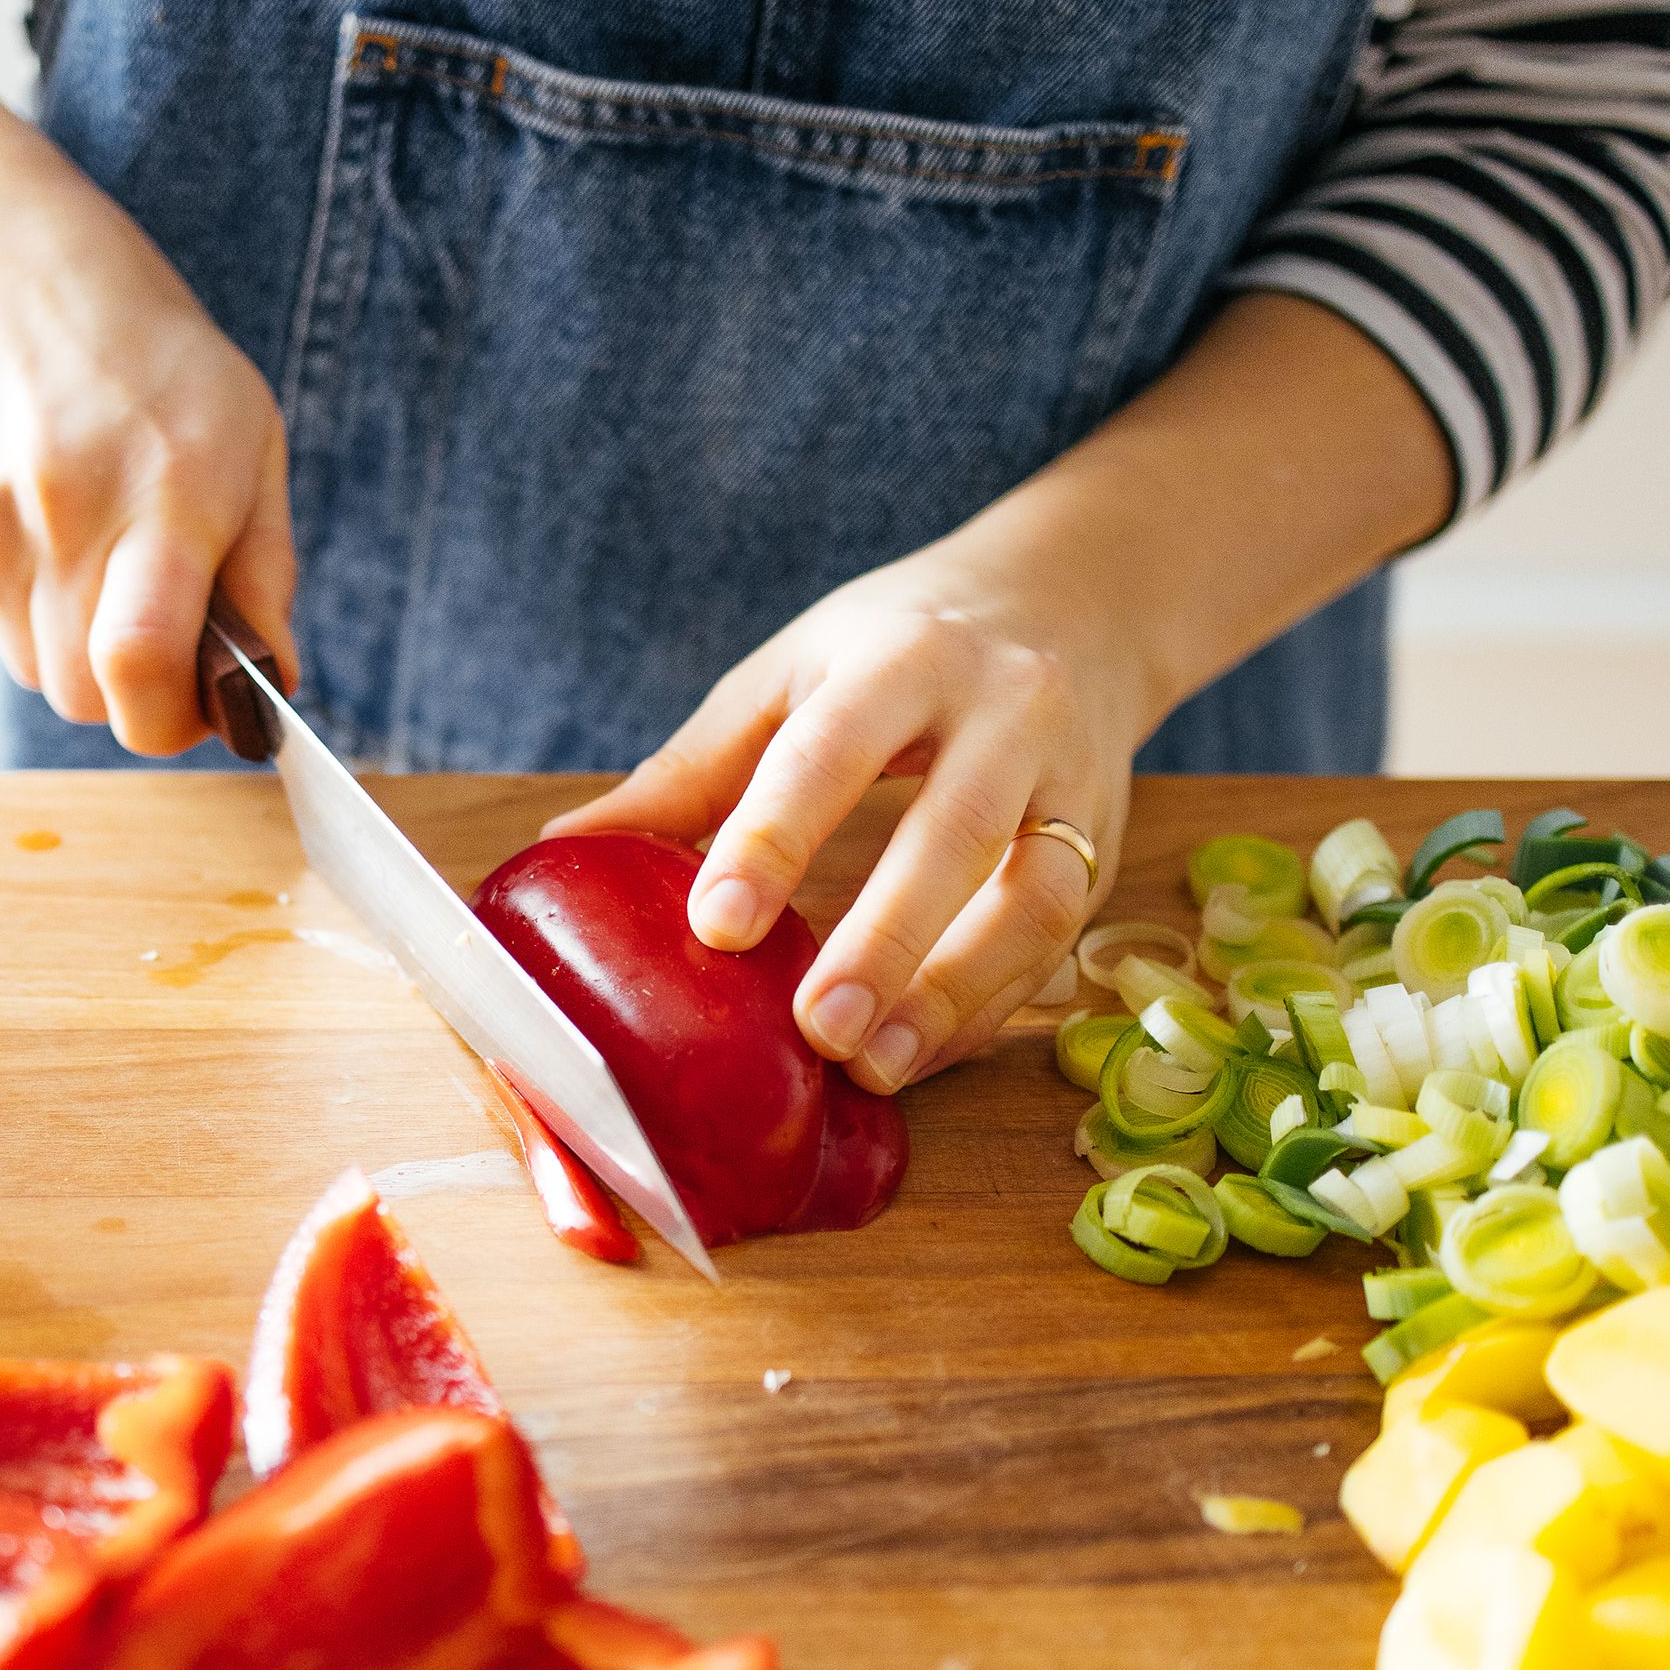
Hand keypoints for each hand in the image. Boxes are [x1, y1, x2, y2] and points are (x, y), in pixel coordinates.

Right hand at [0, 172, 298, 753]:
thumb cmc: (150, 357)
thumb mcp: (252, 439)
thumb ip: (266, 573)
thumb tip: (273, 686)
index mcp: (163, 492)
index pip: (138, 662)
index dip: (173, 720)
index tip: (206, 713)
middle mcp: (57, 514)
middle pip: (85, 694)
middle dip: (136, 687)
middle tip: (168, 626)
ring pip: (35, 667)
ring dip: (80, 640)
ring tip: (102, 545)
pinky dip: (23, 603)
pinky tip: (41, 521)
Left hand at [547, 534, 1141, 1096]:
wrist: (1072, 600)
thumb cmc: (903, 642)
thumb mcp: (793, 672)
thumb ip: (694, 768)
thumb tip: (564, 853)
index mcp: (904, 657)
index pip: (836, 748)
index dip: (776, 838)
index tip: (718, 927)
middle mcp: (1005, 710)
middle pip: (956, 831)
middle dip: (888, 938)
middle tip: (818, 1031)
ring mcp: (1070, 779)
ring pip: (1036, 896)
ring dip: (959, 992)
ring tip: (878, 1068)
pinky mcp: (1104, 840)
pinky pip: (1059, 938)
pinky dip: (991, 1005)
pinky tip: (925, 1054)